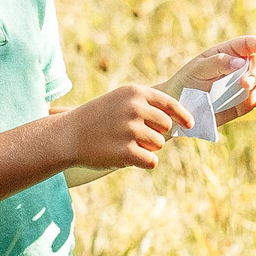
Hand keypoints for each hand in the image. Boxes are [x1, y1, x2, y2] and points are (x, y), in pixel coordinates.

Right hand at [61, 82, 190, 171]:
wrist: (67, 135)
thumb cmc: (97, 119)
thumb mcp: (120, 101)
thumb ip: (147, 106)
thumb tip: (179, 121)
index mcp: (135, 93)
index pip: (169, 103)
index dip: (182, 115)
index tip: (189, 124)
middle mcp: (135, 108)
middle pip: (167, 126)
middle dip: (156, 134)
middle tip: (135, 137)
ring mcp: (130, 130)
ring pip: (159, 144)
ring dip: (146, 148)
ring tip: (124, 144)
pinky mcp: (126, 152)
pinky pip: (151, 161)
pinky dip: (143, 162)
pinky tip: (126, 158)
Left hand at [169, 35, 255, 123]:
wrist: (182, 109)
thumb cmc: (186, 84)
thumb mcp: (198, 71)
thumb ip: (218, 64)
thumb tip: (240, 62)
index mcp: (228, 52)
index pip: (249, 44)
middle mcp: (241, 66)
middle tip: (244, 85)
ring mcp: (247, 84)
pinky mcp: (250, 101)